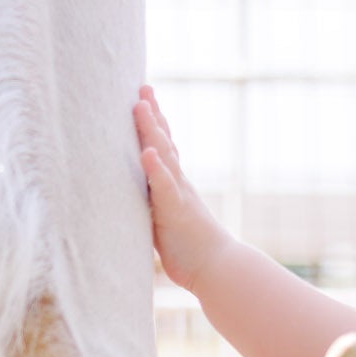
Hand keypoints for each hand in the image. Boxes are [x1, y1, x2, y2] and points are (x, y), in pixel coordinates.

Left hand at [134, 86, 231, 292]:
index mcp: (174, 186)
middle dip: (151, 114)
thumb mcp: (167, 222)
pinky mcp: (176, 212)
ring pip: (164, 156)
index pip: (162, 147)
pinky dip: (156, 169)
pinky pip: (165, 188)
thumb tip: (137, 202)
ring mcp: (178, 195)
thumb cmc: (190, 250)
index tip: (143, 96)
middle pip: (163, 141)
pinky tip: (147, 152)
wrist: (218, 269)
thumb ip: (155, 206)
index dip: (153, 122)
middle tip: (142, 87)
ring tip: (140, 106)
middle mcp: (177, 184)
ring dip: (151, 130)